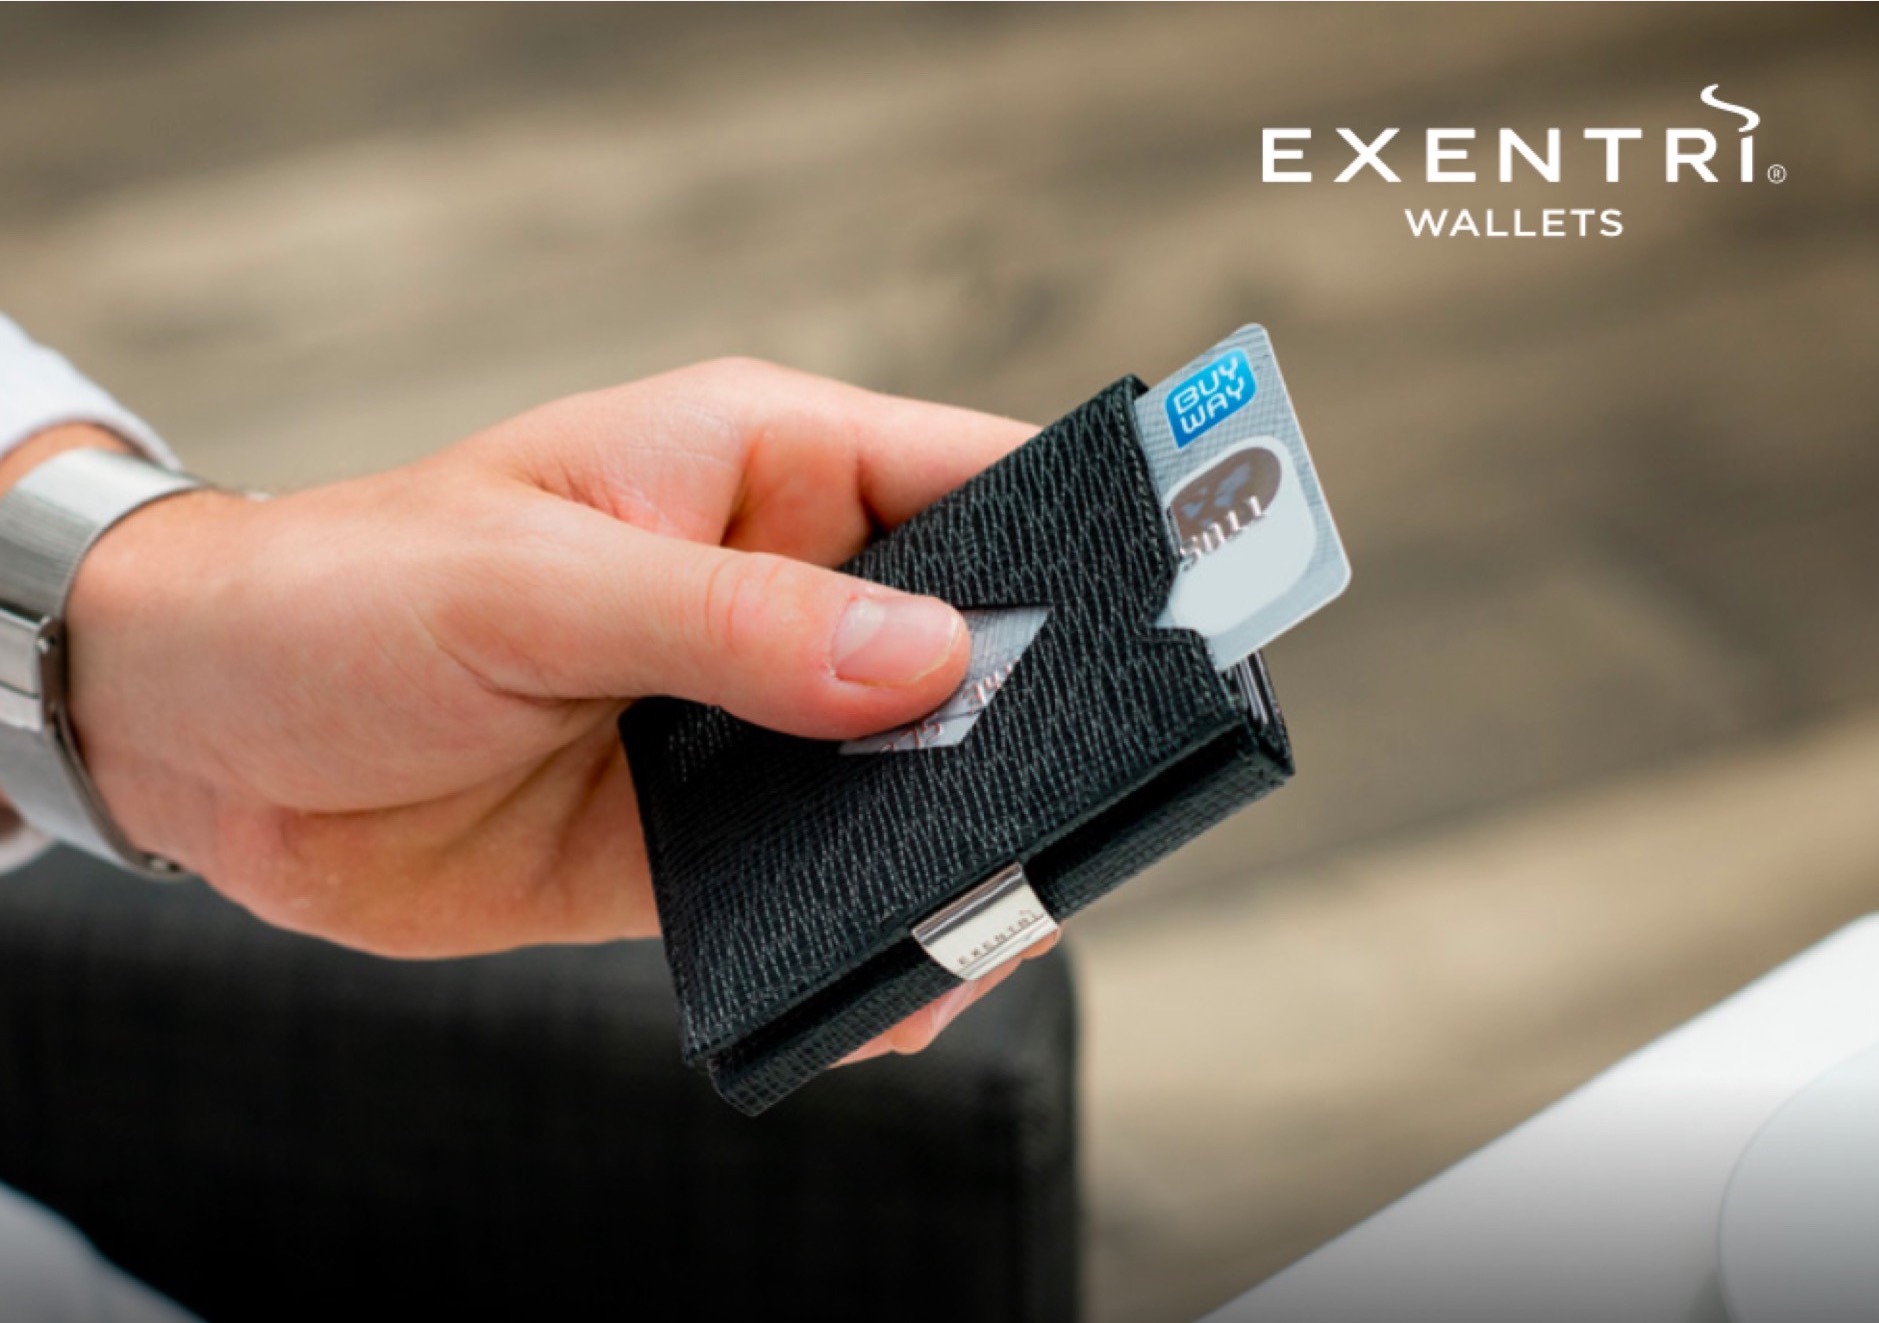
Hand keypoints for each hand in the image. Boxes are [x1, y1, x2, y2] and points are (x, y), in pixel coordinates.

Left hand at [56, 358, 1045, 1058]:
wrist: (206, 744)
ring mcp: (751, 722)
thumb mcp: (535, 585)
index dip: (1084, 531)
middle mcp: (778, 592)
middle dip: (1040, 720)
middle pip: (974, 646)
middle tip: (1090, 805)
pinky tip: (894, 984)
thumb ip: (734, 622)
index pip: (969, 476)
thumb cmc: (346, 595)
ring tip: (1002, 916)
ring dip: (965, 845)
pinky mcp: (707, 839)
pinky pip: (826, 887)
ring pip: (917, 780)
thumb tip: (927, 664)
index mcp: (759, 468)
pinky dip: (874, 935)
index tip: (1174, 608)